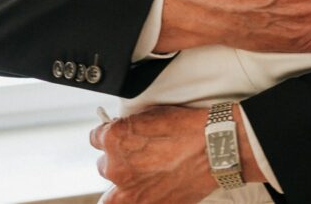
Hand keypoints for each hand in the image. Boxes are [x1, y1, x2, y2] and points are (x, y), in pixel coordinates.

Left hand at [91, 105, 262, 203]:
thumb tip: (122, 133)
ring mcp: (128, 191)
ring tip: (145, 178)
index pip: (96, 138)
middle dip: (119, 161)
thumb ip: (129, 127)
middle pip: (104, 165)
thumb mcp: (152, 115)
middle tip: (140, 158)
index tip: (121, 139)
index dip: (111, 137)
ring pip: (112, 193)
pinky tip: (150, 191)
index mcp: (114, 138)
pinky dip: (135, 200)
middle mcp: (115, 166)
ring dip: (124, 185)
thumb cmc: (188, 128)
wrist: (214, 149)